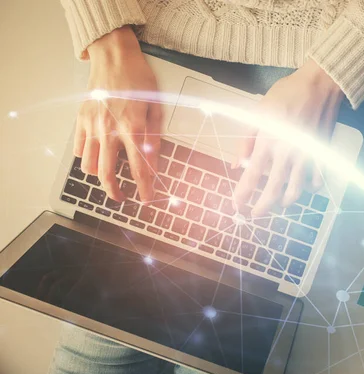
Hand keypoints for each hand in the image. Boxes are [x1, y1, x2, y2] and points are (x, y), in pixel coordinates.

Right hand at [75, 26, 161, 202]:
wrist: (114, 56)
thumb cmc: (139, 78)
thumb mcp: (156, 107)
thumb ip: (154, 138)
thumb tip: (155, 163)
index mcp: (132, 127)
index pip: (139, 168)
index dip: (144, 188)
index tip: (147, 199)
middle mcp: (109, 129)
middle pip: (107, 174)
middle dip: (115, 191)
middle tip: (123, 197)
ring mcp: (92, 125)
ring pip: (89, 165)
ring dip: (99, 175)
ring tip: (110, 176)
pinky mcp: (81, 119)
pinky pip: (79, 148)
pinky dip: (87, 157)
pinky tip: (97, 156)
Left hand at [232, 58, 343, 215]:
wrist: (318, 85)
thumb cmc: (285, 95)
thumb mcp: (257, 113)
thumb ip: (246, 140)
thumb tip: (238, 164)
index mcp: (267, 142)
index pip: (251, 176)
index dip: (243, 194)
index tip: (236, 205)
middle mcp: (286, 153)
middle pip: (272, 191)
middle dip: (262, 207)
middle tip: (255, 214)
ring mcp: (306, 156)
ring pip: (296, 191)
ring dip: (285, 201)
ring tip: (279, 203)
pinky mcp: (321, 154)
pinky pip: (316, 180)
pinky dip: (310, 188)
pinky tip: (305, 186)